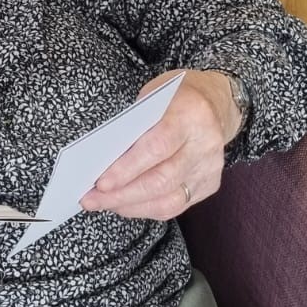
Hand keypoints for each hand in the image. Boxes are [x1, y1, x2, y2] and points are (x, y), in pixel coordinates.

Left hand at [77, 70, 240, 222]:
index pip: (157, 147)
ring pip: (169, 200)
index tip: (101, 183)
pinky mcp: (209, 185)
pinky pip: (175, 206)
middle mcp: (205, 144)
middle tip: (91, 199)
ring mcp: (210, 168)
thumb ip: (132, 126)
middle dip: (122, 194)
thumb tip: (102, 160)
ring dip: (130, 206)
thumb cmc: (175, 98)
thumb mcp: (152, 97)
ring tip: (103, 204)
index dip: (127, 168)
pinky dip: (146, 208)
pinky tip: (125, 205)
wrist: (215, 103)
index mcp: (190, 114)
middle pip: (161, 179)